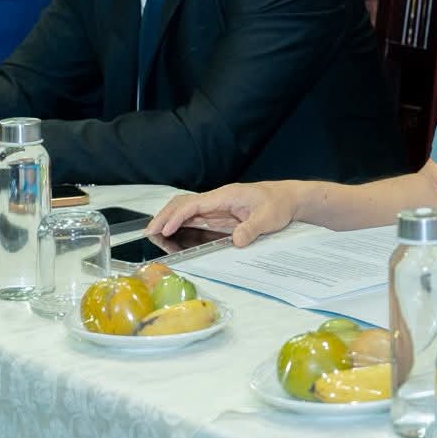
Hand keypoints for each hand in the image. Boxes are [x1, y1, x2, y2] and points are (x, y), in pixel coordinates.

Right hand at [149, 183, 296, 246]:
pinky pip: (194, 217)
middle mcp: (217, 199)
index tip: (166, 229)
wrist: (287, 199)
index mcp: (225, 196)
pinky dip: (179, 224)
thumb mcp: (269, 218)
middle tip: (149, 232)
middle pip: (183, 203)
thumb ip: (252, 229)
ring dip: (169, 219)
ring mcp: (216, 207)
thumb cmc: (278, 205)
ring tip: (154, 233)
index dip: (178, 216)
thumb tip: (236, 241)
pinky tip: (171, 234)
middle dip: (165, 216)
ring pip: (186, 209)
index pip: (194, 204)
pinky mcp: (218, 214)